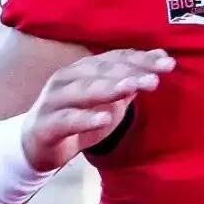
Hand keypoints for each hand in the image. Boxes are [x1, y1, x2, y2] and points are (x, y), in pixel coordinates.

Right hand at [23, 48, 174, 171]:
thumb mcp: (107, 99)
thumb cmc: (76, 117)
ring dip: (109, 88)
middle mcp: (66, 79)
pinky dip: (85, 119)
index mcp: (82, 69)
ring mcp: (54, 101)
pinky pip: (67, 121)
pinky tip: (104, 119)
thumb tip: (161, 58)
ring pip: (83, 91)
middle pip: (100, 71)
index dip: (140, 59)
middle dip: (129, 72)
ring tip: (132, 87)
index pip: (114, 59)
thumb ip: (130, 80)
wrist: (35, 145)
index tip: (168, 63)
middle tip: (156, 78)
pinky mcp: (46, 126)